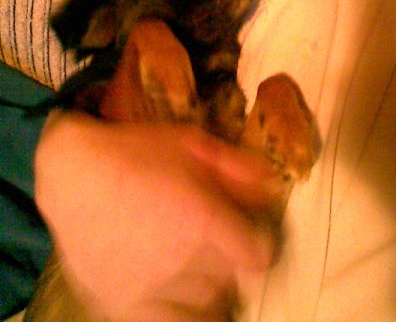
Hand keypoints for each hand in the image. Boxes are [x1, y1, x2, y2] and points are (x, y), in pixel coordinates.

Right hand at [35, 23, 278, 321]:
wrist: (74, 175)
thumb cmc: (134, 152)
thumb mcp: (190, 142)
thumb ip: (235, 165)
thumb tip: (270, 185)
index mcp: (206, 222)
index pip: (259, 255)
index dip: (259, 242)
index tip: (247, 232)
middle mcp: (187, 262)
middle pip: (234, 277)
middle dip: (229, 256)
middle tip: (211, 237)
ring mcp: (156, 290)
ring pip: (206, 303)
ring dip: (208, 285)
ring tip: (191, 263)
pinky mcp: (126, 307)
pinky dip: (180, 310)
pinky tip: (173, 291)